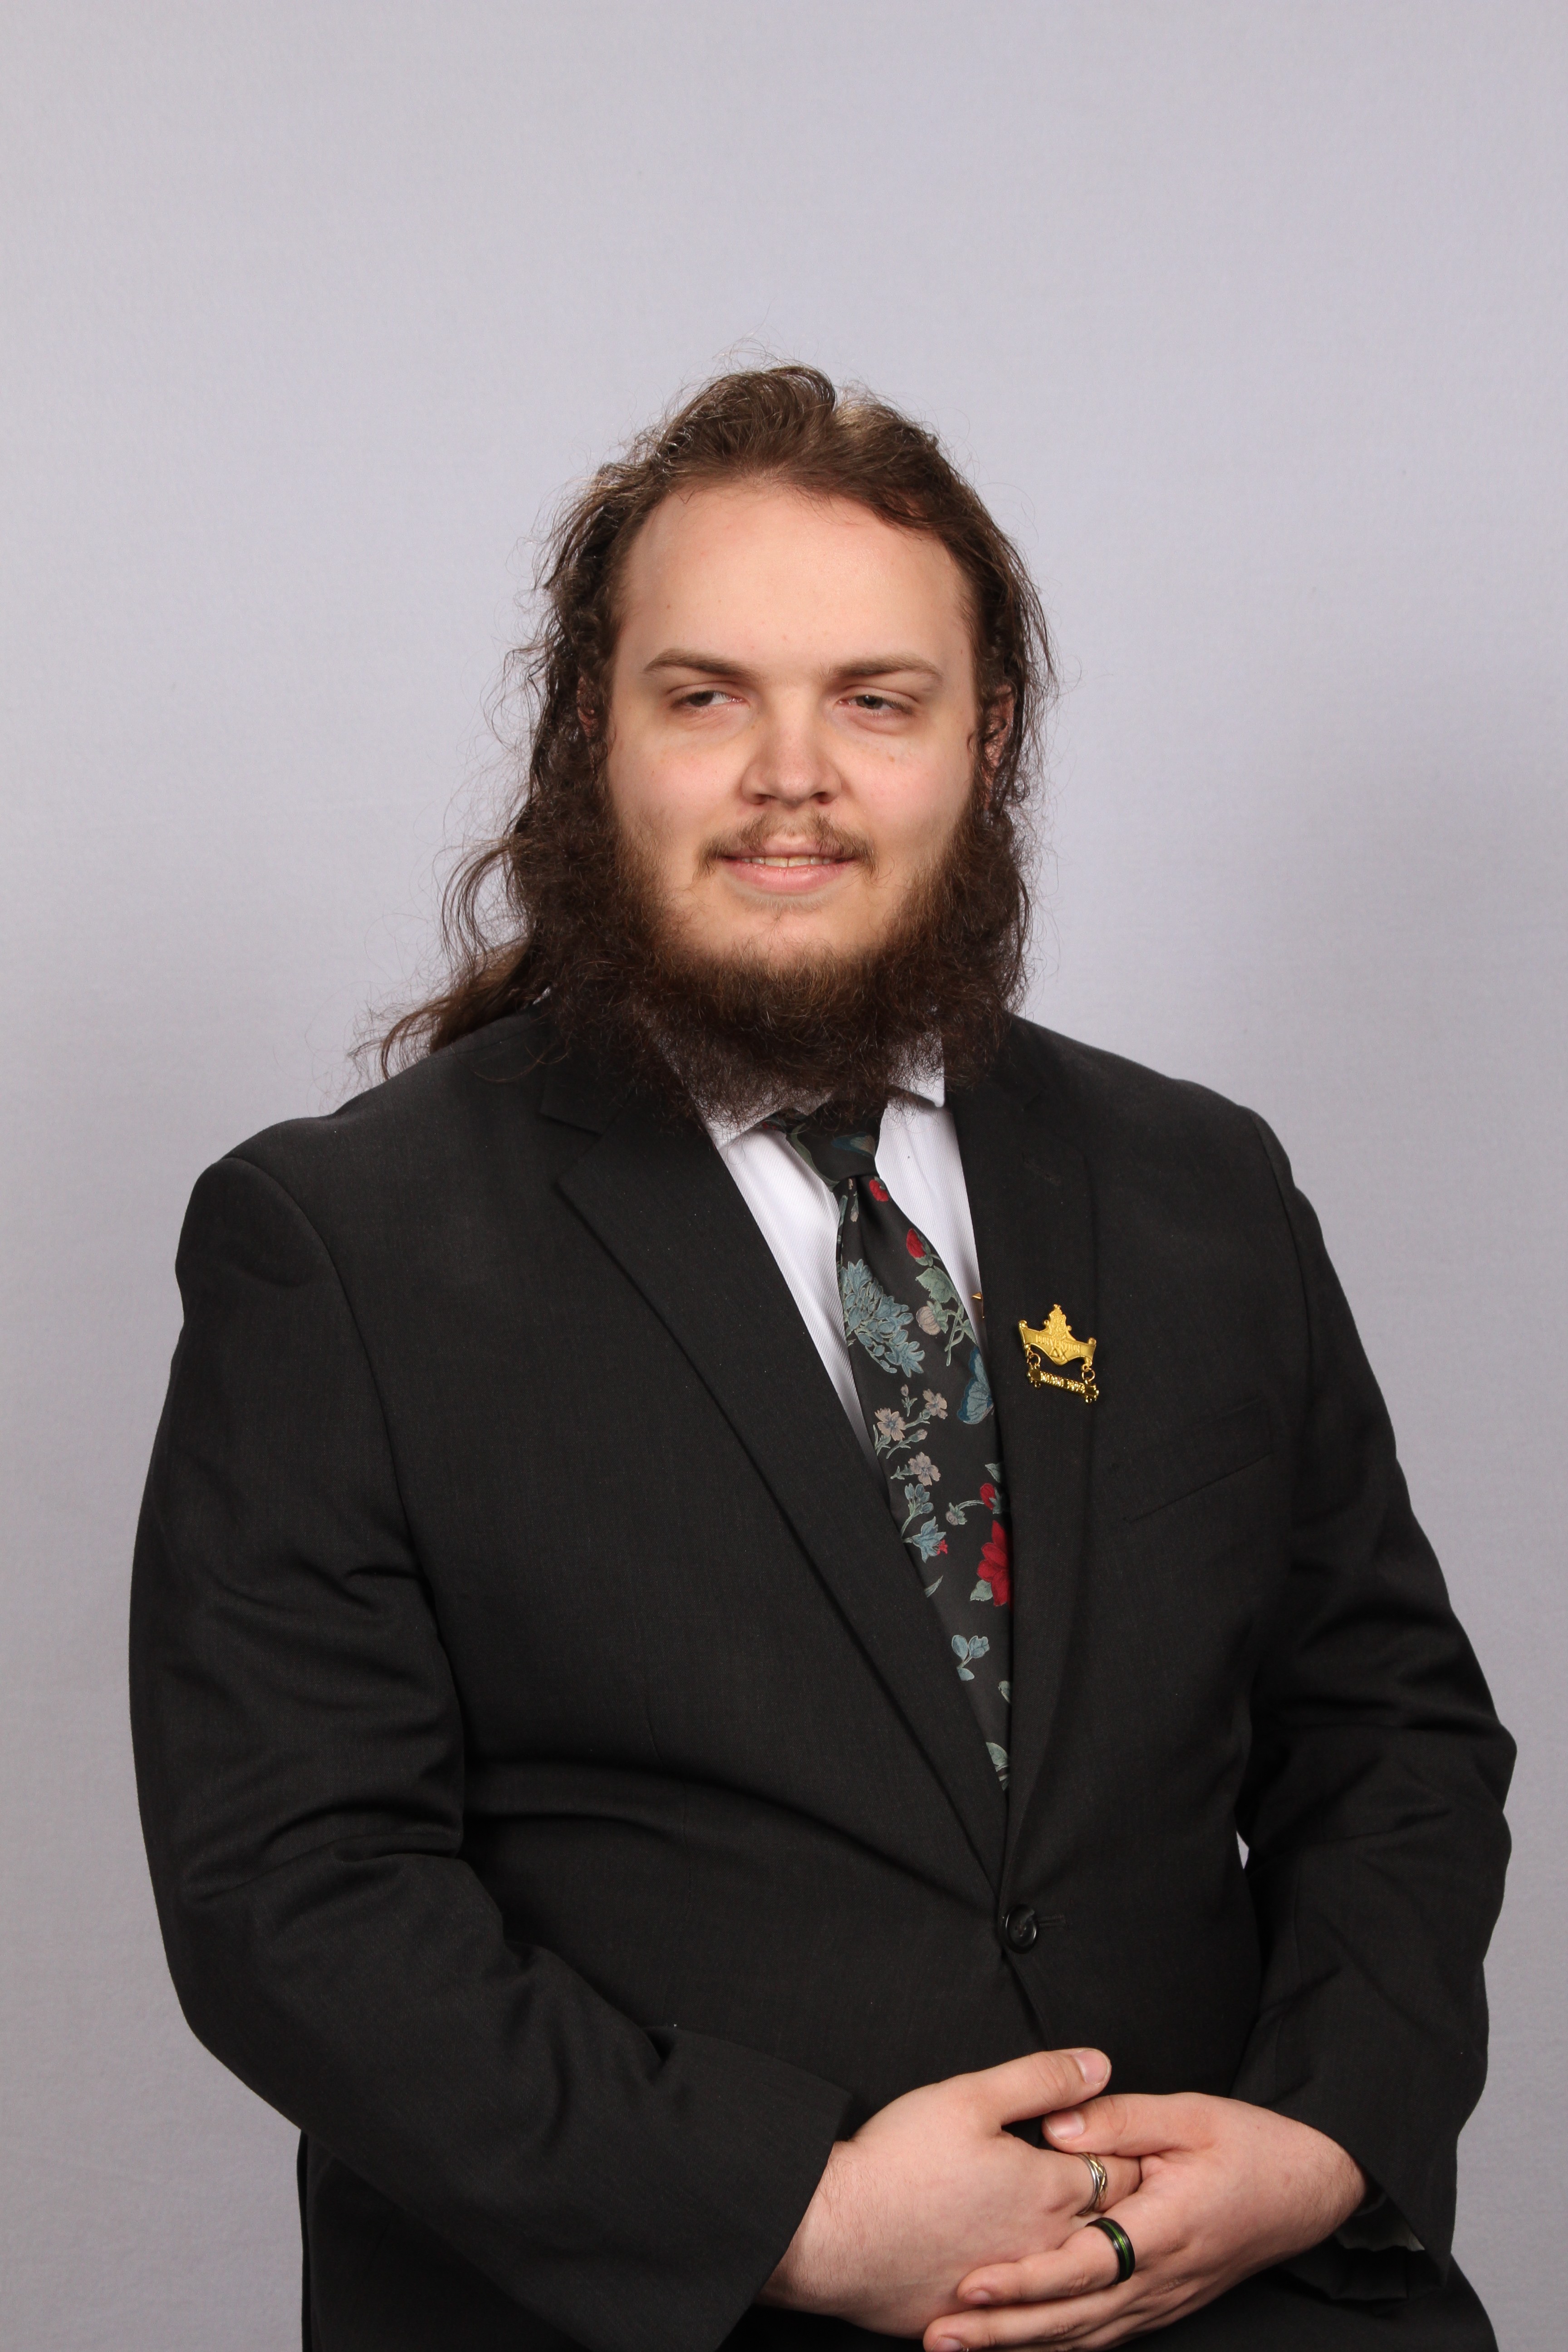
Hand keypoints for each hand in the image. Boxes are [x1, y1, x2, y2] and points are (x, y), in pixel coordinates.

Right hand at [761, 2049, 1141, 2337]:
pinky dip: (1045, 2295)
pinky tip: (1041, 2283)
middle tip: (1133, 2190)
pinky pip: (1032, 2311)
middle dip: (1123, 2206)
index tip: (1136, 2145)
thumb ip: (1042, 2079)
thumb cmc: (898, 2162)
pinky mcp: (981, 2316)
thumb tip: (1099, 2066)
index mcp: (1050, 2190)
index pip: (1122, 2173)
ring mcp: (1015, 2288)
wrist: (836, 2236)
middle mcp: (1045, 2247)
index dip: (1131, 2155)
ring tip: (1092, 2234)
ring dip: (1089, 2253)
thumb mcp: (971, 2096)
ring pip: (1075, 2274)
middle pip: (1109, 2228)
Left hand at [922, 2092, 1365, 2347]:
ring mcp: (1164, 2299)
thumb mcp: (1190, 2113)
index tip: (971, 2284)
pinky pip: (1105, 2335)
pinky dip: (1059, 2348)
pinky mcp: (1165, 2303)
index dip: (1024, 2281)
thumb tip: (1054, 2128)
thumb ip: (1119, 2119)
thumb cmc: (1253, 2146)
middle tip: (939, 2335)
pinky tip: (1020, 2350)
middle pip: (1071, 2318)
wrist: (1313, 2187)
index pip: (1081, 2267)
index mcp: (1164, 2229)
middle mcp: (1161, 2279)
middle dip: (1002, 2332)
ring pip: (1084, 2337)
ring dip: (1021, 2347)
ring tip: (958, 2346)